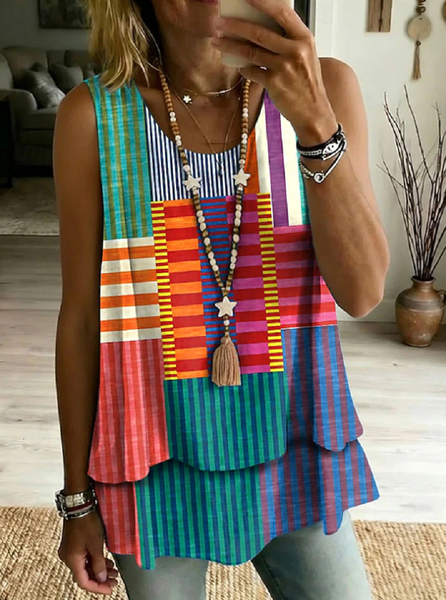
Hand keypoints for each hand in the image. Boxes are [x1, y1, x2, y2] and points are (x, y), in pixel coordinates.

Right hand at [58, 509, 118, 594]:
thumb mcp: (96, 545)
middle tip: (114, 581)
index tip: (110, 589)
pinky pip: (84, 558)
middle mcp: (68, 558)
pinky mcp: (73, 544)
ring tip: (114, 572)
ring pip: (85, 566)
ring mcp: (70, 550)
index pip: (84, 582)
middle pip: (85, 575)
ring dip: (99, 570)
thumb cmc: (86, 522)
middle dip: (100, 579)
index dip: (98, 587)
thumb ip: (99, 564)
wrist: (78, 504)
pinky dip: (95, 561)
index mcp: (72, 560)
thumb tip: (102, 578)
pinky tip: (106, 562)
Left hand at [211, 0, 337, 145]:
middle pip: (260, 32)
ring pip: (251, 52)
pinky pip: (252, 72)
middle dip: (235, 25)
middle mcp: (296, 50)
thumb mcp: (305, 55)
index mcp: (304, 38)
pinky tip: (239, 66)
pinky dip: (243, 68)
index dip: (262, 2)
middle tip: (219, 21)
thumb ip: (288, 40)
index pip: (282, 13)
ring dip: (230, 45)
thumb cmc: (307, 82)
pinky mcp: (274, 83)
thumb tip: (260, 25)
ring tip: (216, 40)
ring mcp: (284, 67)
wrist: (313, 111)